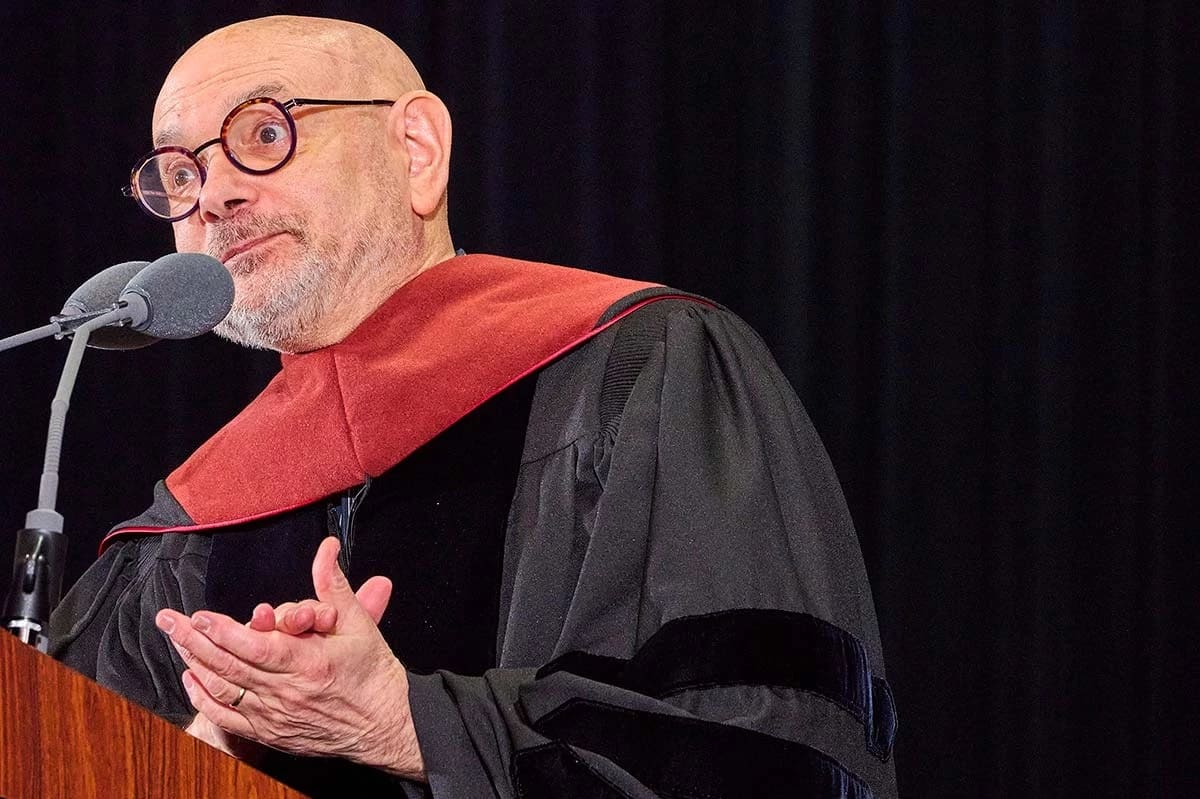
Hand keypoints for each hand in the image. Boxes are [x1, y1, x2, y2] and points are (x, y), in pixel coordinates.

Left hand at [155, 537, 424, 779]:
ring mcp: (275, 715)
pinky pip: (228, 717)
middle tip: (169, 620)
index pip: (255, 646)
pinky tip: (192, 679)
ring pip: (223, 689)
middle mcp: (287, 691)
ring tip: (176, 641)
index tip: (198, 616)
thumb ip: (334, 584)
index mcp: (310, 662)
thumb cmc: (373, 675)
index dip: (223, 631)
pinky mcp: (270, 733)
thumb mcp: (359, 623)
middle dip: (194, 640)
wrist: (384, 726)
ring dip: (195, 663)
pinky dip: (205, 698)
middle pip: (229, 665)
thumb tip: (326, 549)